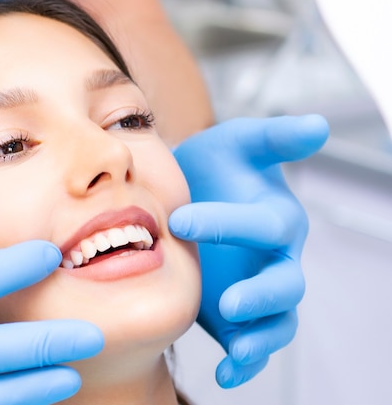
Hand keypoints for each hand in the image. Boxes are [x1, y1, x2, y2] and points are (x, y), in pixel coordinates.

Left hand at [168, 115, 328, 387]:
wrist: (187, 193)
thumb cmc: (217, 167)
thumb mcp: (239, 143)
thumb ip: (275, 139)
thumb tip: (319, 125)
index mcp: (276, 219)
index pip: (263, 226)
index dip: (227, 224)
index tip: (180, 220)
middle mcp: (273, 259)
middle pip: (285, 284)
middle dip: (261, 295)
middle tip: (229, 303)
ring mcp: (256, 290)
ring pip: (276, 322)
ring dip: (260, 339)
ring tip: (236, 353)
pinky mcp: (235, 315)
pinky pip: (249, 344)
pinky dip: (243, 363)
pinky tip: (224, 375)